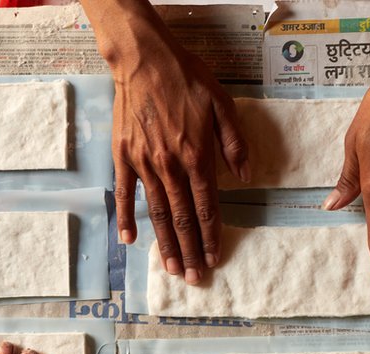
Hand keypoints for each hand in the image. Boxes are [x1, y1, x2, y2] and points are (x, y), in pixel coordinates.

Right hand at [99, 3, 249, 283]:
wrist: (144, 60)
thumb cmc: (186, 79)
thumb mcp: (222, 105)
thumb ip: (235, 144)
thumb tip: (245, 177)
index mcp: (197, 157)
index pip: (207, 208)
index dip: (212, 237)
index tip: (215, 259)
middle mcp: (170, 167)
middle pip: (181, 219)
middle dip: (190, 251)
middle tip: (195, 278)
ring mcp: (144, 165)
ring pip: (156, 214)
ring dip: (165, 245)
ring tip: (172, 269)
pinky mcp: (124, 158)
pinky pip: (124, 195)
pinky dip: (126, 219)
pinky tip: (129, 241)